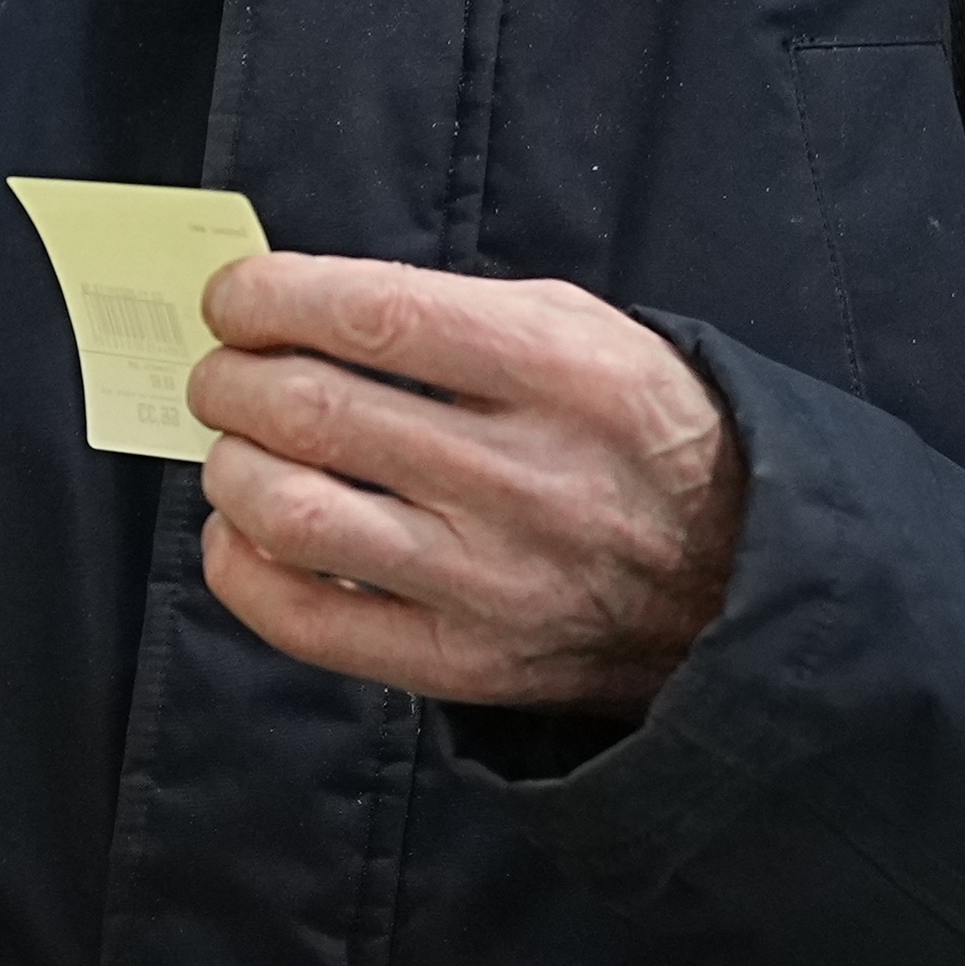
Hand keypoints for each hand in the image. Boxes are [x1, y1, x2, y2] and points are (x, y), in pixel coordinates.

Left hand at [187, 253, 747, 716]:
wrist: (742, 583)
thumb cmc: (641, 432)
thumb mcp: (585, 331)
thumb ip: (452, 313)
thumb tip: (301, 310)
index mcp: (559, 372)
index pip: (371, 317)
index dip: (269, 299)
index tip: (231, 300)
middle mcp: (521, 477)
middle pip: (312, 411)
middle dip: (232, 380)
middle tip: (222, 374)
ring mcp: (489, 581)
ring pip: (293, 515)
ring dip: (231, 468)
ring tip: (236, 449)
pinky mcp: (464, 665)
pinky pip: (309, 622)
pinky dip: (243, 568)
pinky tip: (243, 532)